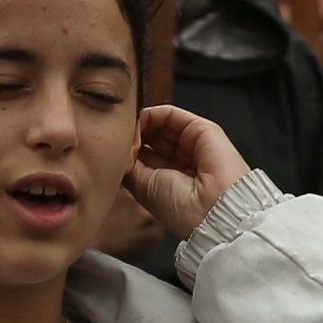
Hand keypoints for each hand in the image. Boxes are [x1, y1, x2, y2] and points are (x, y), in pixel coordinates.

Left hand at [126, 105, 252, 238]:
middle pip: (150, 137)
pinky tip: (141, 120)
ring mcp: (192, 144)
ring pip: (159, 124)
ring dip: (140, 124)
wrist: (210, 208)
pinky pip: (173, 114)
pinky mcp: (202, 129)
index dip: (128, 148)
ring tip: (128, 130)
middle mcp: (181, 160)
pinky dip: (153, 114)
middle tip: (117, 136)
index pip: (144, 154)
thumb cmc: (179, 206)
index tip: (111, 148)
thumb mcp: (142, 185)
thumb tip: (122, 142)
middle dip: (133, 135)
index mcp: (169, 178)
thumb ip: (130, 161)